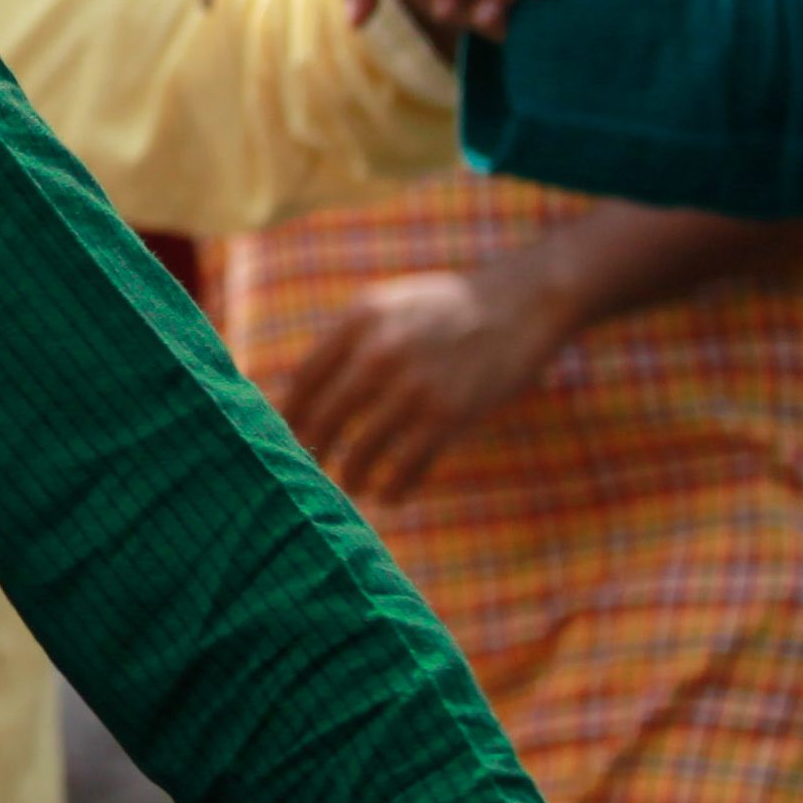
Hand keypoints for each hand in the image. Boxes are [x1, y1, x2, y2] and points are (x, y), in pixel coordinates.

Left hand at [277, 268, 565, 500]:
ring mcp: (414, 387)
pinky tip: (389, 496)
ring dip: (351, 475)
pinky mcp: (448, 415)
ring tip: (350, 484)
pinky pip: (408, 465)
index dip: (290, 413)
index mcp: (357, 322)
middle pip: (324, 417)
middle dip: (312, 448)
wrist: (519, 306)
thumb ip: (347, 341)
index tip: (284, 434)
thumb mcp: (387, 305)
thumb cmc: (445, 308)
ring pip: (362, 449)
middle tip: (308, 466)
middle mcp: (379, 353)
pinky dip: (394, 488)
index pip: (304, 379)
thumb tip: (300, 389)